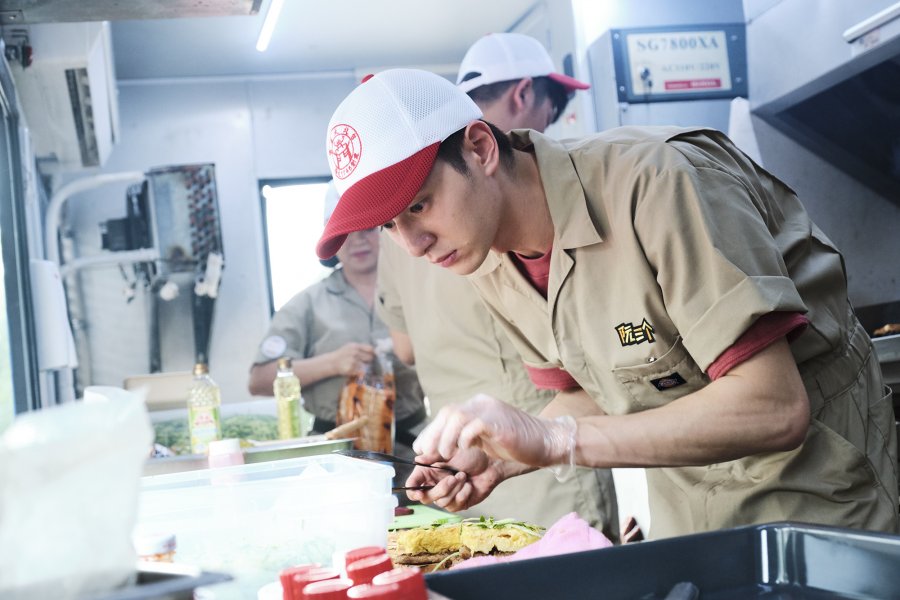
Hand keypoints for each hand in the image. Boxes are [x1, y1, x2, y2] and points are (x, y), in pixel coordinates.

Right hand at [329, 342, 374, 375]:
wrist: (332, 362)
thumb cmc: (342, 354)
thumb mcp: (350, 346)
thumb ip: (361, 347)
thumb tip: (374, 350)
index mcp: (355, 346)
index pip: (370, 349)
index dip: (373, 352)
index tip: (374, 355)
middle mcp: (354, 353)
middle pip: (370, 358)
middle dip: (369, 360)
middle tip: (365, 361)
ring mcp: (353, 362)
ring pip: (366, 365)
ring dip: (364, 366)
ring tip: (357, 365)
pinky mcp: (351, 370)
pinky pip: (361, 371)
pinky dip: (360, 371)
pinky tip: (354, 369)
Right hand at [404, 448, 506, 511]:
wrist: (490, 461)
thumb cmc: (470, 453)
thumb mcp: (449, 451)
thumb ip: (431, 457)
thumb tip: (417, 459)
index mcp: (428, 471)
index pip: (413, 486)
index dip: (413, 491)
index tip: (419, 492)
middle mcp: (435, 484)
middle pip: (426, 497)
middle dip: (441, 489)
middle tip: (453, 477)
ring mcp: (447, 495)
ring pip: (442, 502)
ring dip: (455, 489)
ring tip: (464, 476)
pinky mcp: (460, 502)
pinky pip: (455, 506)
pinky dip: (463, 494)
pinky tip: (470, 485)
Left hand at [413, 394, 575, 467]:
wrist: (547, 442)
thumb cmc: (516, 445)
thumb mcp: (484, 441)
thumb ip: (465, 439)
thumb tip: (439, 450)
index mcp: (477, 407)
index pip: (447, 413)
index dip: (430, 431)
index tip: (421, 449)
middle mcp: (482, 404)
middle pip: (448, 412)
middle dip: (433, 434)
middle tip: (428, 454)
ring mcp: (492, 411)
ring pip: (457, 416)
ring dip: (446, 437)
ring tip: (445, 455)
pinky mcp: (500, 422)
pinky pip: (475, 424)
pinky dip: (465, 437)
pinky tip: (465, 449)